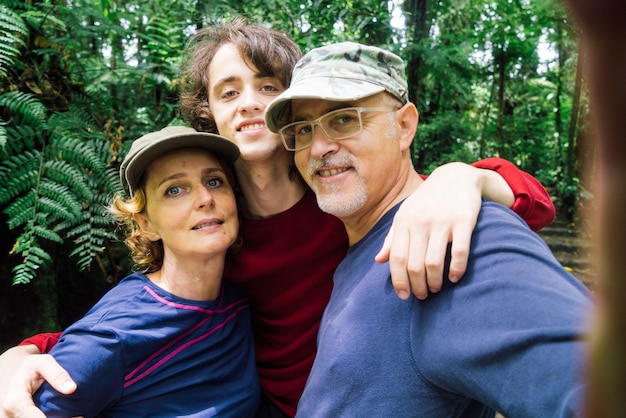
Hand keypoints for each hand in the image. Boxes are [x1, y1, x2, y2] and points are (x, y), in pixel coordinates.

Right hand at [0, 346, 75, 417]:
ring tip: (76, 416)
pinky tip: (67, 416)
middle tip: (79, 416)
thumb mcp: (42, 362)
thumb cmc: (29, 366)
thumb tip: (72, 389)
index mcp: (15, 400)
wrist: (10, 371)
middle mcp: (11, 414)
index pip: (33, 417)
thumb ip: (57, 373)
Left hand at [376, 162, 512, 299]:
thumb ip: (393, 238)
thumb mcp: (406, 214)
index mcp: (404, 222)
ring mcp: (442, 222)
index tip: (404, 296)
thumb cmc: (428, 200)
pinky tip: (454, 278)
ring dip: (435, 282)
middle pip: (414, 265)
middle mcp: (420, 222)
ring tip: (436, 288)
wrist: (456, 176)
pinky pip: (459, 252)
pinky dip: (456, 270)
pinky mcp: (464, 221)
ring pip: (434, 263)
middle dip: (418, 286)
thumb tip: (378, 261)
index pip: (397, 259)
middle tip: (423, 295)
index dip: (399, 281)